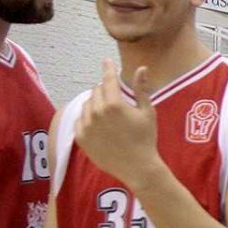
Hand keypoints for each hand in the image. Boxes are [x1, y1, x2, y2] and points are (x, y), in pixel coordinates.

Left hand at [74, 60, 162, 189]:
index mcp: (114, 104)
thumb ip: (141, 88)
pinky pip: (80, 119)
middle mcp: (97, 112)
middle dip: (105, 90)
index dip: (108, 68)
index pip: (108, 80)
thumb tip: (141, 68)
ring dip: (95, 103)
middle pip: (96, 90)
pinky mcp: (81, 137)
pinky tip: (99, 124)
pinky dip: (87, 118)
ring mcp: (87, 125)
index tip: (106, 61)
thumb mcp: (147, 111)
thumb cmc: (146, 138)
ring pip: (87, 104)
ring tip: (108, 113)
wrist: (137, 166)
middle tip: (116, 99)